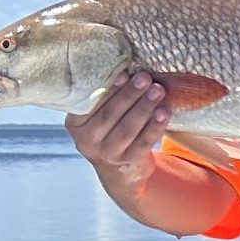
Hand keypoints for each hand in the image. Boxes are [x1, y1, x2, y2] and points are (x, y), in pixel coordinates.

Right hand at [65, 70, 168, 187]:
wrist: (120, 172)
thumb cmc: (111, 131)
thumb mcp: (99, 117)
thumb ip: (106, 99)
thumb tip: (129, 68)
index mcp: (75, 123)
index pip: (92, 104)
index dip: (110, 89)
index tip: (125, 73)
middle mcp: (86, 140)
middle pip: (111, 114)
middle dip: (130, 94)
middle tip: (146, 78)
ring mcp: (106, 153)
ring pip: (128, 128)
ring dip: (144, 107)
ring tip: (158, 90)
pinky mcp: (126, 161)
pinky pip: (143, 142)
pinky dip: (155, 126)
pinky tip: (164, 112)